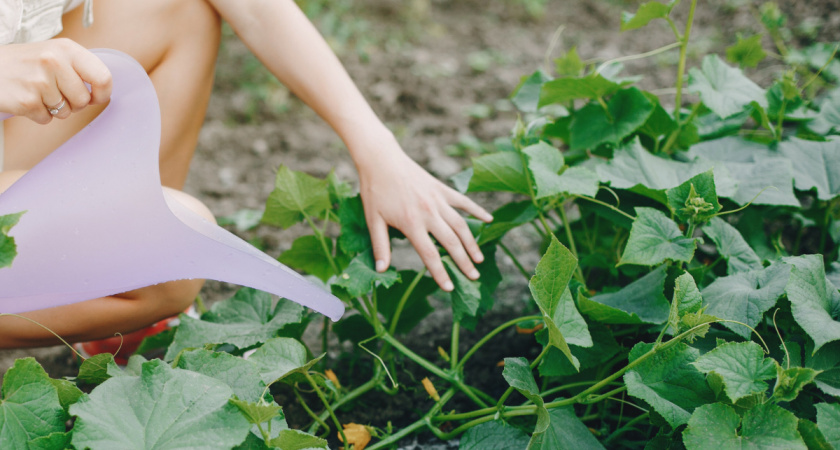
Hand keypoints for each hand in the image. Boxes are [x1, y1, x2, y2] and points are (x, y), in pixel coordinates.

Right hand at [0, 39, 111, 123]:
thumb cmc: (25, 63)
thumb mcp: (54, 53)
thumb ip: (80, 68)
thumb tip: (104, 91)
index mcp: (67, 49)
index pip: (103, 77)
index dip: (102, 93)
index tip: (96, 97)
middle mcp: (54, 61)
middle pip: (84, 100)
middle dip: (73, 103)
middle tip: (55, 92)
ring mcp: (40, 81)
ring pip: (66, 112)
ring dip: (54, 108)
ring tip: (37, 92)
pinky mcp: (27, 100)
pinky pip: (47, 119)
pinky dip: (38, 114)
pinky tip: (26, 98)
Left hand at [356, 133, 492, 291]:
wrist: (381, 159)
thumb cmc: (374, 191)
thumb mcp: (372, 220)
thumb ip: (380, 246)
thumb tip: (381, 270)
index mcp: (411, 223)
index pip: (430, 254)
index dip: (440, 273)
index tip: (449, 288)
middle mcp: (429, 213)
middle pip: (451, 242)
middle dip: (464, 262)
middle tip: (474, 277)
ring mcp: (438, 200)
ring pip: (461, 225)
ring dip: (472, 243)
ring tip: (480, 259)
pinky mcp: (441, 189)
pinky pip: (463, 202)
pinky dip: (477, 210)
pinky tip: (488, 220)